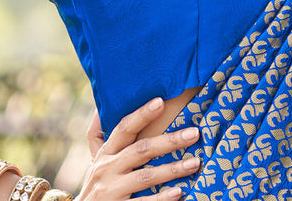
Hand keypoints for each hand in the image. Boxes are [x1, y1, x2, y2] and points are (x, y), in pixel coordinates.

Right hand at [79, 97, 199, 199]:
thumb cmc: (97, 183)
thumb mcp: (96, 159)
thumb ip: (99, 136)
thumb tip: (101, 108)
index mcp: (106, 153)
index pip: (124, 128)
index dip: (142, 114)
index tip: (161, 101)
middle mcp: (107, 169)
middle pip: (141, 150)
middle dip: (170, 141)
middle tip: (194, 133)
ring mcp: (111, 191)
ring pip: (145, 177)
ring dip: (172, 169)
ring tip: (195, 163)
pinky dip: (161, 199)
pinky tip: (179, 192)